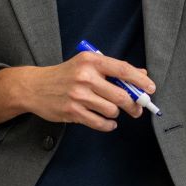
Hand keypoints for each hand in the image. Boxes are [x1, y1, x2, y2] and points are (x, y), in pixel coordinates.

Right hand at [0, 52, 153, 131]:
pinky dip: (108, 125)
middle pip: (121, 95)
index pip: (123, 69)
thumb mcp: (86, 64)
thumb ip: (112, 69)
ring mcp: (78, 95)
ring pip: (112, 110)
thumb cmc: (64, 75)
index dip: (140, 80)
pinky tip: (107, 122)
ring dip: (116, 114)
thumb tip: (141, 74)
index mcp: (90, 61)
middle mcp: (85, 77)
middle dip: (134, 105)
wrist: (34, 87)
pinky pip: (100, 123)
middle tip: (137, 109)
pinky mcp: (72, 112)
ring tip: (111, 112)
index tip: (151, 88)